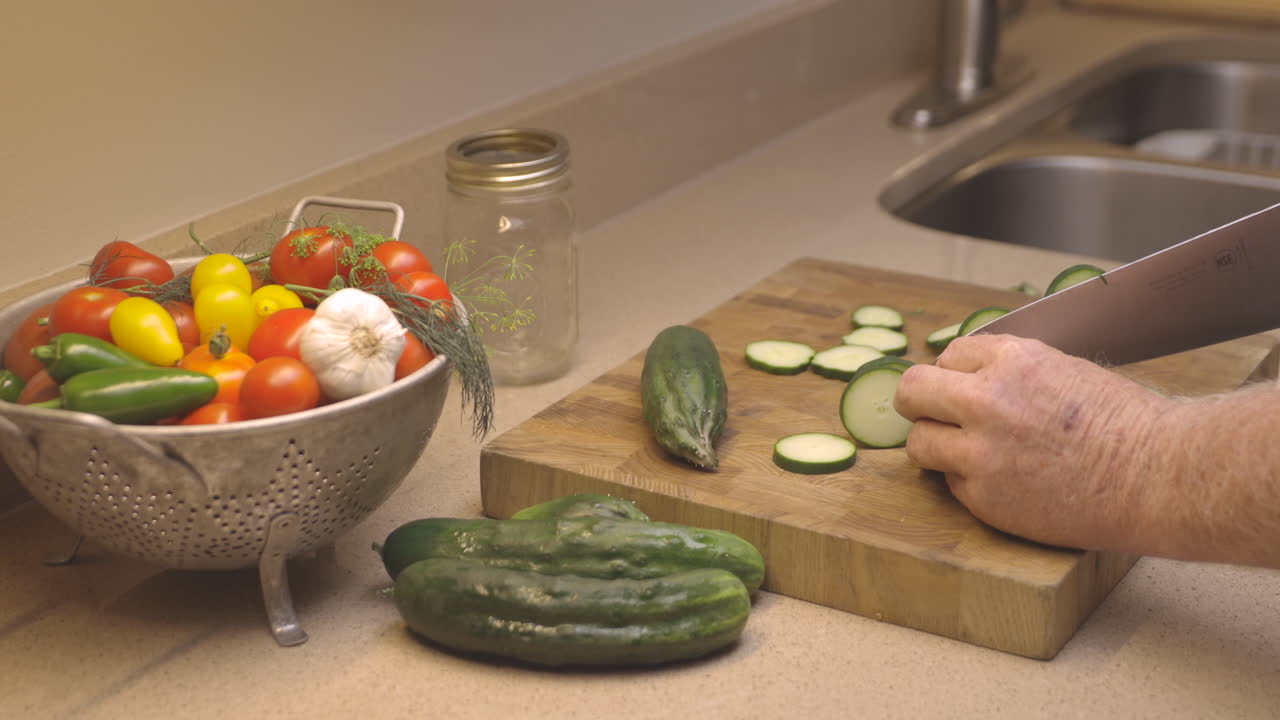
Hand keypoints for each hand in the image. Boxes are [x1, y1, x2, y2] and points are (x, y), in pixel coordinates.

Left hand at [894, 334, 1171, 551]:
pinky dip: (967, 484)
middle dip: (920, 403)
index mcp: (1012, 359)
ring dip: (936, 447)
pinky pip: (949, 484)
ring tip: (965, 454)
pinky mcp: (983, 497)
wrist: (1157, 477)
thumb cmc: (1124, 424)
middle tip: (932, 417)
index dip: (955, 375)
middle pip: (911, 391)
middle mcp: (987, 400)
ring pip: (918, 442)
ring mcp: (980, 451)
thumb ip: (1011, 369)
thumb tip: (968, 373)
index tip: (964, 390)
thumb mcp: (1065, 369)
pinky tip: (1003, 482)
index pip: (949, 356)